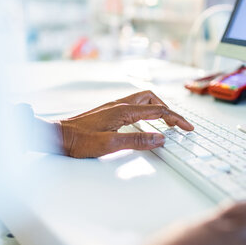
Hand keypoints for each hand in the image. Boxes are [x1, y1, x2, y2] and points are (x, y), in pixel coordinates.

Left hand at [57, 90, 193, 157]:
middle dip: (168, 110)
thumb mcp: (110, 145)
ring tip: (166, 122)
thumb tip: (159, 139)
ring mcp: (114, 106)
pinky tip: (145, 122)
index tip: (187, 128)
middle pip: (152, 99)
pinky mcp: (109, 111)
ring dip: (157, 108)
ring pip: (143, 100)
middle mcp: (120, 104)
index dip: (176, 119)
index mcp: (123, 111)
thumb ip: (136, 141)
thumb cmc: (80, 141)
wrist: (58, 136)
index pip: (158, 111)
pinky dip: (146, 111)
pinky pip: (134, 105)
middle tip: (177, 125)